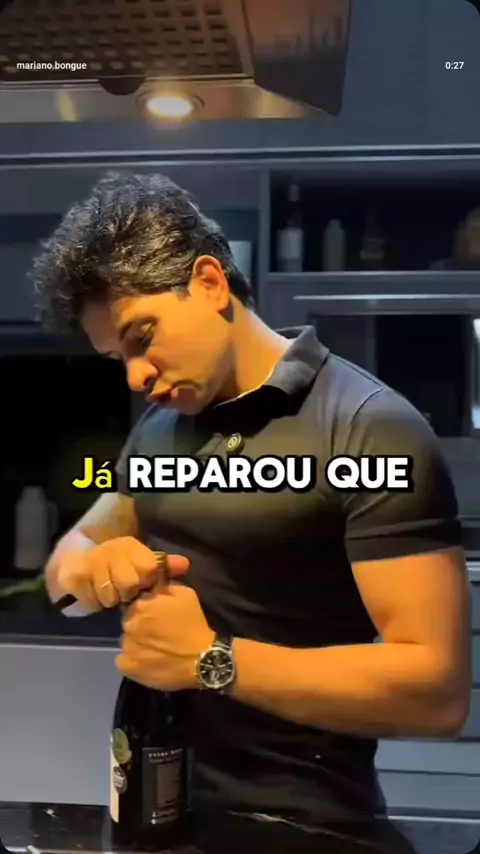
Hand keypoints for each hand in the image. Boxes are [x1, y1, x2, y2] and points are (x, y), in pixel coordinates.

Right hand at [57, 537, 189, 611]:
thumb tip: (185, 565)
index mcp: (129, 545)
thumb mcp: (139, 561)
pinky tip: (94, 594)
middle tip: (123, 591)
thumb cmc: (115, 565)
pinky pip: (93, 602)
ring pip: (110, 596)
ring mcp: (91, 562)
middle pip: (129, 585)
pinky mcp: (75, 577)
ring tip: (108, 592)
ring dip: (110, 600)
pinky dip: (94, 604)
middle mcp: (110, 549)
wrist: (75, 561)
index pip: (148, 568)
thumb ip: (163, 565)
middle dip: (127, 593)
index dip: (146, 581)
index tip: (141, 583)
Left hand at [116, 581, 213, 691]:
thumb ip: (166, 586)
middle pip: (129, 622)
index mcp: (142, 605)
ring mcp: (126, 646)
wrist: (200, 659)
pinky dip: (133, 660)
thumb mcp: (186, 594)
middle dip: (140, 625)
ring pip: (127, 640)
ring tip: (154, 649)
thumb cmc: (193, 625)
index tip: (157, 616)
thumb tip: (156, 585)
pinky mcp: (127, 666)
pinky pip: (124, 660)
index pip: (135, 602)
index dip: (147, 609)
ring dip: (137, 642)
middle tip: (156, 633)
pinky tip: (147, 661)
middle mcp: (129, 624)